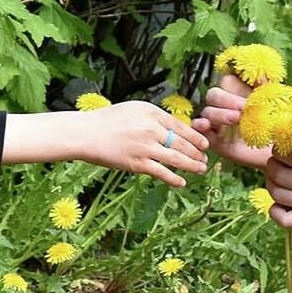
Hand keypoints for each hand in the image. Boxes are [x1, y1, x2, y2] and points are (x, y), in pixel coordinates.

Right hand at [78, 100, 209, 187]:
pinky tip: (182, 182)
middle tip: (205, 159)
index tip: (204, 144)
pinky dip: (174, 178)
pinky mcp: (137, 163)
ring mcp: (145, 147)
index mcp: (152, 113)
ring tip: (201, 169)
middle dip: (197, 153)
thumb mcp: (134, 110)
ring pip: (177, 158)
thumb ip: (154, 117)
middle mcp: (151, 129)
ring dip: (192, 165)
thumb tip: (174, 128)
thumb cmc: (107, 121)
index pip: (181, 126)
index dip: (196, 137)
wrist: (86, 133)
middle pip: (182, 143)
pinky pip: (161, 172)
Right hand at [197, 73, 270, 170]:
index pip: (226, 81)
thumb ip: (267, 88)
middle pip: (214, 95)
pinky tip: (206, 127)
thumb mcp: (275, 104)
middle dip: (226, 100)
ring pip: (207, 112)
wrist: (278, 150)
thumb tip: (261, 76)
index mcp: (236, 94)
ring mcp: (217, 124)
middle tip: (243, 109)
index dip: (234, 85)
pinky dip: (199, 127)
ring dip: (218, 114)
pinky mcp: (215, 141)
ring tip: (235, 119)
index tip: (248, 95)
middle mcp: (223, 107)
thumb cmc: (275, 124)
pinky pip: (200, 132)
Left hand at [265, 151, 291, 231]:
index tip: (281, 150)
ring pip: (278, 195)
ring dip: (271, 185)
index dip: (278, 151)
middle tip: (276, 164)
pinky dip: (275, 211)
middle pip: (279, 174)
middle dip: (272, 167)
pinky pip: (285, 220)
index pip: (289, 156)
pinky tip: (280, 203)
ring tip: (277, 180)